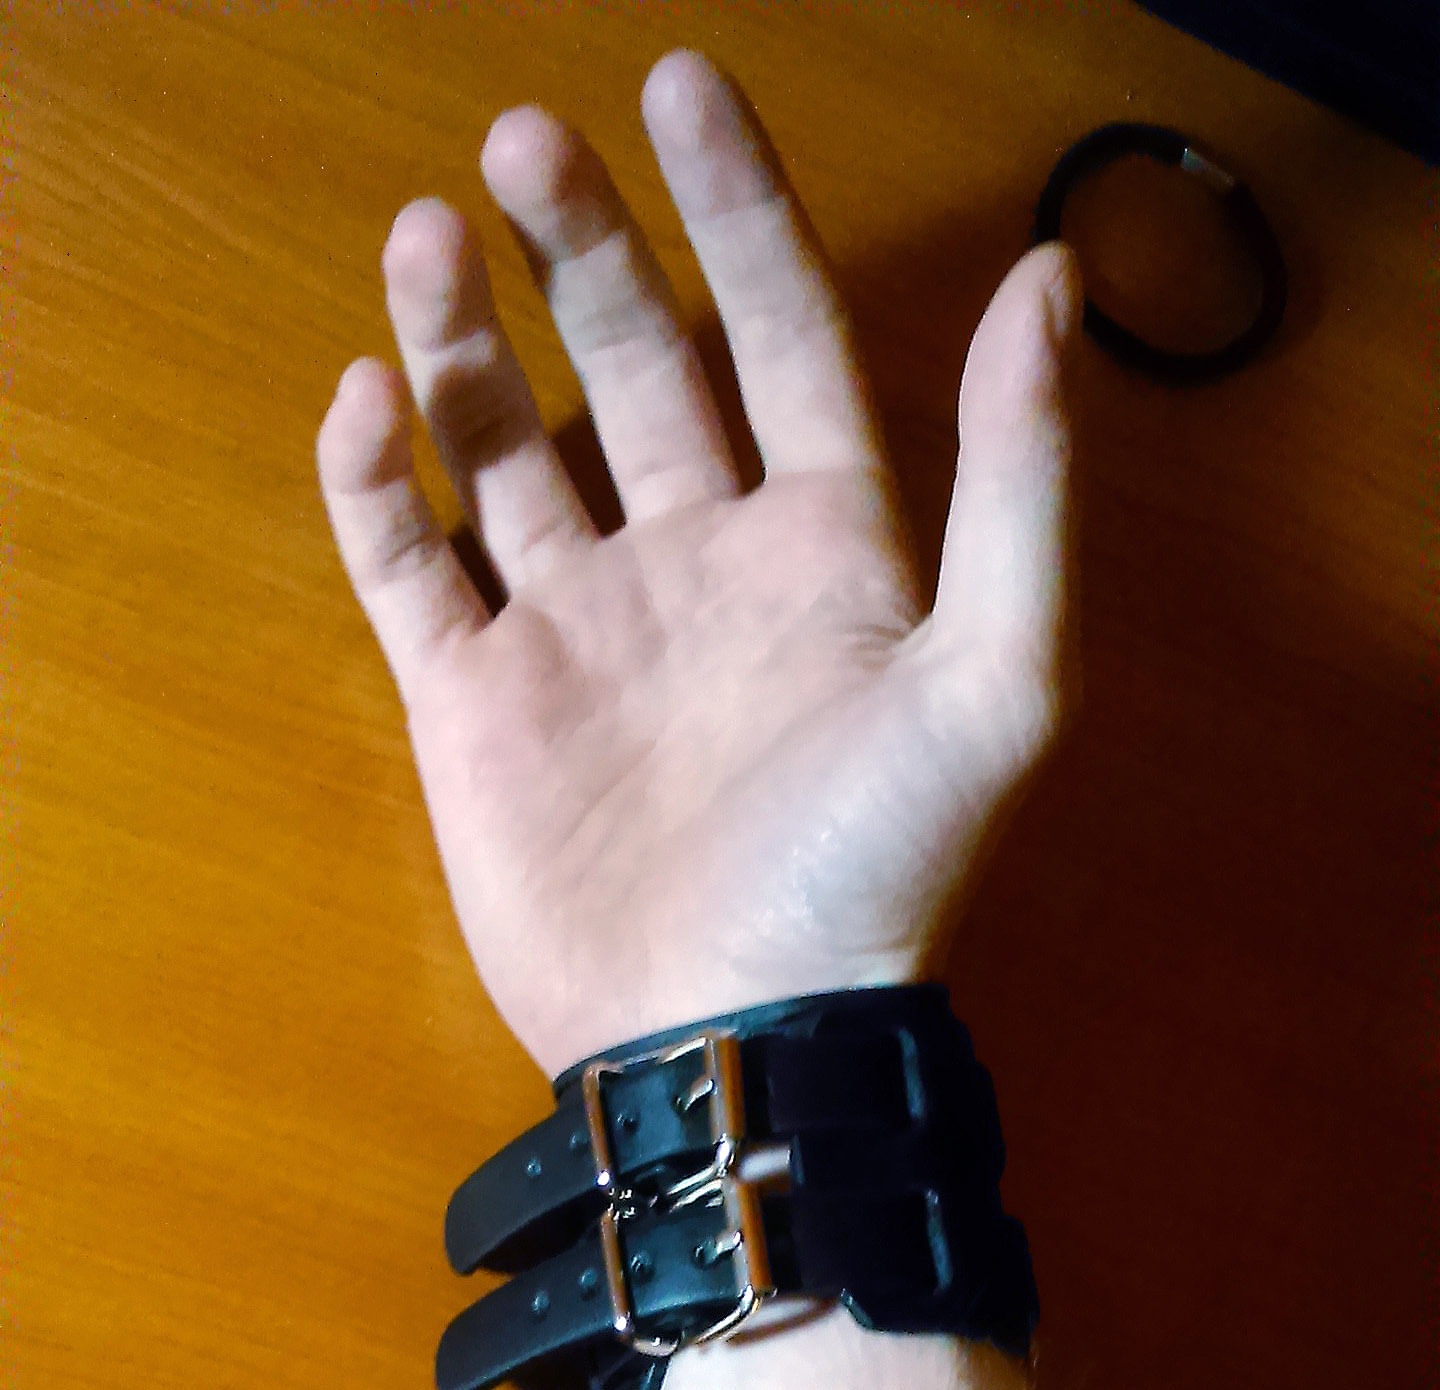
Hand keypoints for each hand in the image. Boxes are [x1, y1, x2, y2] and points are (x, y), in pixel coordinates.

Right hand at [317, 49, 1077, 1078]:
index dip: (736, 208)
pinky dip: (377, 485)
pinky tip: (362, 406)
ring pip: (505, 446)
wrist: (734, 1035)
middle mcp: (699, 563)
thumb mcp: (998, 678)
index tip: (679, 85)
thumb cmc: (871, 867)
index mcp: (824, 544)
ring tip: (421, 236)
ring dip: (461, 339)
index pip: (778, 332)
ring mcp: (579, 629)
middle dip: (579, 245)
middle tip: (518, 142)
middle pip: (632, 364)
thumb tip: (1046, 277)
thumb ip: (1022, 483)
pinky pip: (409, 566)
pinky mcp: (478, 702)